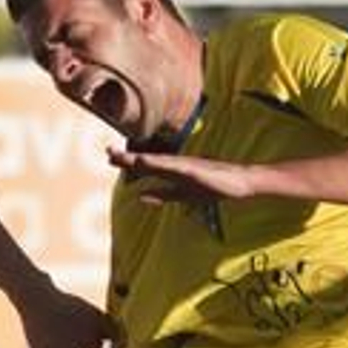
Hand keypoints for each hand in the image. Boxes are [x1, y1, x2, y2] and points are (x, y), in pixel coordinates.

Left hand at [13, 281, 118, 347]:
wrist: (38, 299)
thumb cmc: (37, 332)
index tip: (54, 346)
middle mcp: (83, 347)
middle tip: (61, 332)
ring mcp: (92, 332)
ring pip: (99, 345)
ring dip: (89, 337)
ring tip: (70, 324)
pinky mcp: (99, 316)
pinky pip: (111, 330)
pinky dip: (105, 330)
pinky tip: (90, 323)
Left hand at [108, 146, 256, 205]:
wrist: (239, 183)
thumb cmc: (213, 185)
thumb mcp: (183, 193)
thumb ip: (163, 194)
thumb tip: (142, 196)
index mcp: (172, 170)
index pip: (146, 165)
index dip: (128, 161)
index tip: (110, 155)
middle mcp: (176, 165)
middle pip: (147, 161)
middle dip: (128, 158)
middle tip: (108, 151)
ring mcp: (185, 166)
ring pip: (158, 162)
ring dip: (140, 159)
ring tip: (123, 156)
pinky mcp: (195, 170)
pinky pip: (175, 168)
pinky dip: (160, 165)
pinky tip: (149, 162)